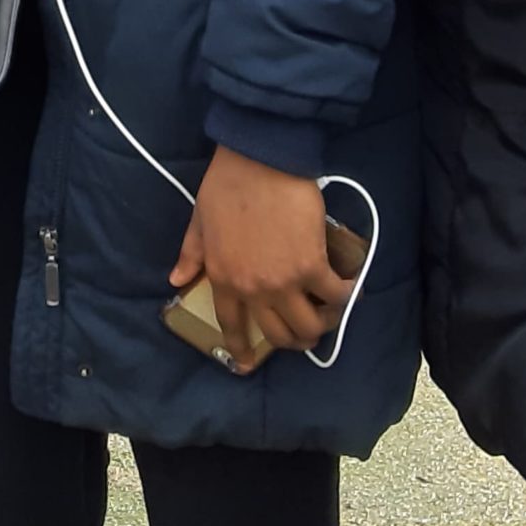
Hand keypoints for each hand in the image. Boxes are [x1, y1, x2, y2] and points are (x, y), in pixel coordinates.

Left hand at [169, 146, 349, 370]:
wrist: (260, 161)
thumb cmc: (226, 185)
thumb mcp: (199, 220)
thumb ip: (191, 254)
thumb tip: (176, 279)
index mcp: (223, 277)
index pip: (231, 324)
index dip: (240, 348)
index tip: (248, 364)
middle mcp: (253, 288)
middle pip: (278, 334)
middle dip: (292, 341)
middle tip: (302, 333)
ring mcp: (284, 281)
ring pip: (309, 325)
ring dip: (321, 326)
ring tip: (328, 315)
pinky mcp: (313, 266)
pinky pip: (335, 297)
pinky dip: (345, 298)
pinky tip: (349, 291)